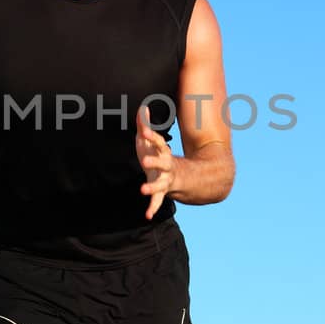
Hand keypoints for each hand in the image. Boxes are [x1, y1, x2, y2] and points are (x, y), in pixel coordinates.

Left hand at [136, 102, 175, 219]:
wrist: (183, 175)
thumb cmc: (160, 155)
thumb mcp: (151, 141)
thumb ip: (145, 125)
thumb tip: (142, 107)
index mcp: (163, 151)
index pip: (158, 142)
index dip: (150, 136)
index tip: (142, 131)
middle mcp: (167, 165)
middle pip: (162, 162)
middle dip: (154, 161)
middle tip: (145, 160)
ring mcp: (166, 179)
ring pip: (160, 184)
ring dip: (152, 187)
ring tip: (142, 190)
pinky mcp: (162, 191)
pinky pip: (157, 200)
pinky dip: (152, 207)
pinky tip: (147, 216)